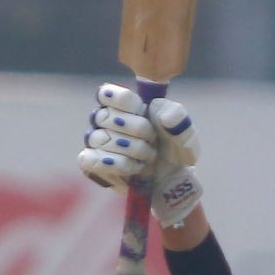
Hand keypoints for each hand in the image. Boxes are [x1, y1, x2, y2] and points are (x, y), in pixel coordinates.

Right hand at [77, 83, 203, 226]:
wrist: (171, 181)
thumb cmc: (173, 151)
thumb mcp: (184, 133)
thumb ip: (176, 116)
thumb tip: (157, 111)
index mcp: (124, 105)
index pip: (107, 93)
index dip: (125, 102)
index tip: (143, 112)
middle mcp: (104, 120)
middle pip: (105, 116)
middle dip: (137, 130)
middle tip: (152, 140)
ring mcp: (96, 141)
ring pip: (101, 138)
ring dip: (132, 150)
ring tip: (148, 157)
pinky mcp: (92, 163)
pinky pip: (90, 159)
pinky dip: (117, 164)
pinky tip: (133, 168)